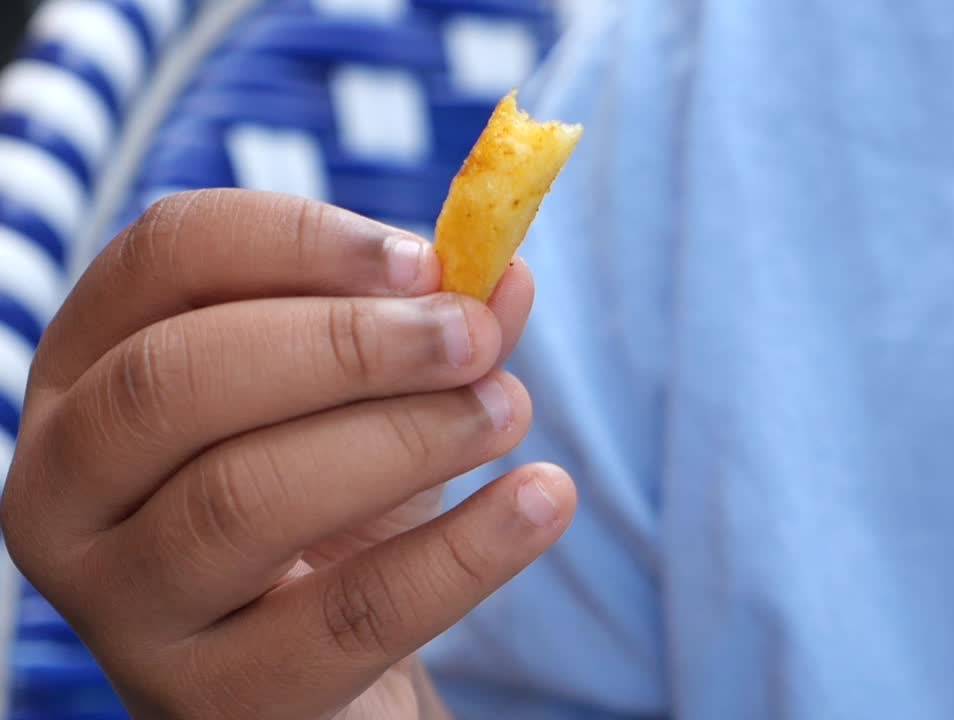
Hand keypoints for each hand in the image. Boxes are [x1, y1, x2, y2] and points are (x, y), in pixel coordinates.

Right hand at [1, 190, 576, 718]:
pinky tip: (543, 499)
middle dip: (347, 345)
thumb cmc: (322, 503)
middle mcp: (67, 483)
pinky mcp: (212, 698)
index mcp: (92, 370)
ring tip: (509, 410)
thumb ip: (424, 327)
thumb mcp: (360, 400)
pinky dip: (461, 553)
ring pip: (243, 499)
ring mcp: (123, 604)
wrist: (309, 665)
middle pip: (179, 378)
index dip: (299, 242)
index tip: (425, 258)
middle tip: (473, 339)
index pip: (164, 257)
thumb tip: (505, 273)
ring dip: (403, 438)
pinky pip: (343, 618)